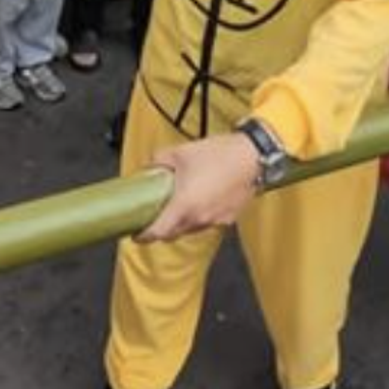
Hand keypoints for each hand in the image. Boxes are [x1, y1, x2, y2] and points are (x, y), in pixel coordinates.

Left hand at [136, 133, 261, 242]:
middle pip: (172, 234)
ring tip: (177, 203)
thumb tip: (148, 168)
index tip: (135, 233)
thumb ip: (158, 162)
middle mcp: (199, 219)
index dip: (143, 236)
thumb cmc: (218, 154)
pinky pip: (206, 223)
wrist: (253, 156)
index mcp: (184, 205)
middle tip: (152, 217)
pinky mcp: (228, 218)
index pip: (158, 233)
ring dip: (180, 222)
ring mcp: (215, 221)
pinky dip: (198, 216)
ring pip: (189, 229)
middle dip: (160, 229)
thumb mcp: (179, 152)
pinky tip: (198, 199)